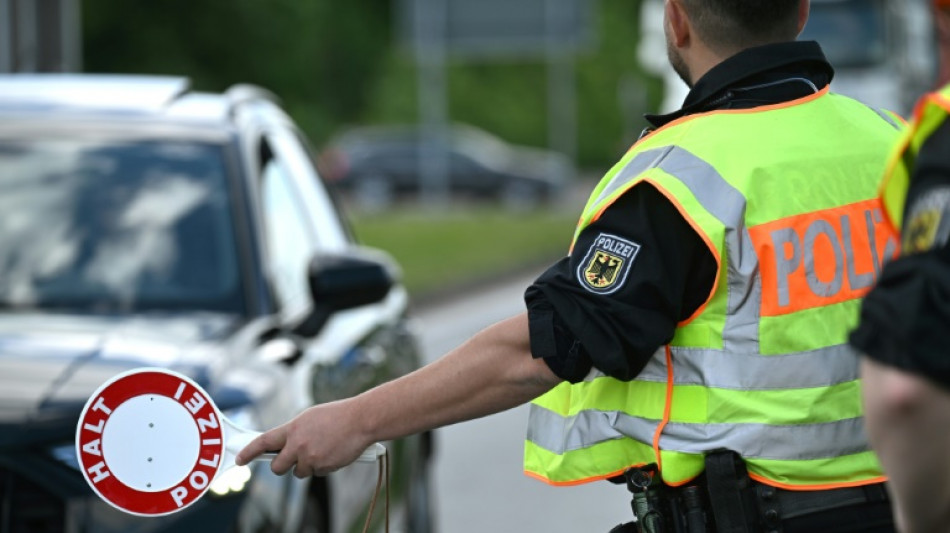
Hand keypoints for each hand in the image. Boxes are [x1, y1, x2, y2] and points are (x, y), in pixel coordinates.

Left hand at [235, 399, 371, 477]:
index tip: (240, 459)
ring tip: (321, 450)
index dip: (249, 452)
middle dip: (281, 466)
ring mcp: (310, 458)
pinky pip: (316, 473)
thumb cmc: (338, 416)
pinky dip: (322, 466)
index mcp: (293, 429)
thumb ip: (295, 432)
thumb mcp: (310, 418)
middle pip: (277, 467)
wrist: (361, 420)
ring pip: (299, 472)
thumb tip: (285, 444)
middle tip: (289, 461)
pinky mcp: (323, 467)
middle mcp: (298, 445)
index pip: (263, 442)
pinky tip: (332, 452)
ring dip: (306, 466)